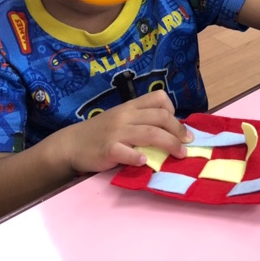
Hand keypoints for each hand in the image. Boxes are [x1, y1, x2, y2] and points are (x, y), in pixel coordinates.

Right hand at [60, 90, 191, 173]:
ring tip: (179, 154)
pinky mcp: (107, 149)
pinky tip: (144, 162)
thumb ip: (141, 121)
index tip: (179, 127)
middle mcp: (126, 116)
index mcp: (130, 106)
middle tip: (188, 143)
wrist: (71, 144)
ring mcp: (116, 132)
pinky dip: (137, 157)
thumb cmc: (101, 132)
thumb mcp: (121, 119)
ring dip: (169, 143)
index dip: (173, 110)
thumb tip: (171, 132)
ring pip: (150, 133)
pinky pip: (125, 152)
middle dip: (178, 130)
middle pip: (160, 117)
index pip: (158, 98)